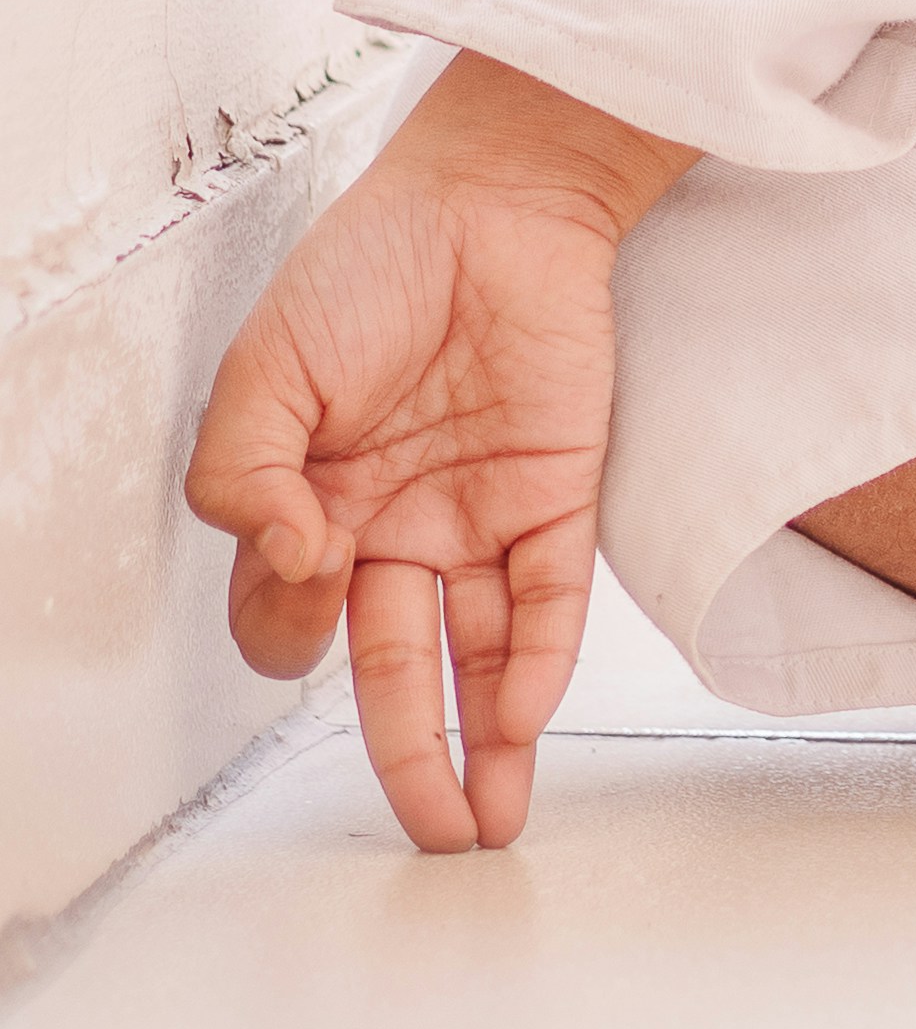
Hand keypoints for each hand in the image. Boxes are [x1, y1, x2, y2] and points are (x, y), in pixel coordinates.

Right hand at [183, 61, 694, 854]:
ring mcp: (479, 516)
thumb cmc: (376, 261)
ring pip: (478, 658)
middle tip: (426, 836)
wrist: (496, 192)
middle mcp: (398, 526)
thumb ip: (243, 468)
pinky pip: (549, 599)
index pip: (296, 620)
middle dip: (408, 760)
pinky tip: (523, 722)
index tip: (304, 566)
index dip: (290, 624)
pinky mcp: (558, 494)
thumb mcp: (268, 363)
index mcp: (316, 502)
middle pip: (394, 670)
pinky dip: (537, 662)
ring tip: (483, 824)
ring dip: (482, 743)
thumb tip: (288, 552)